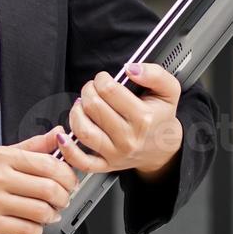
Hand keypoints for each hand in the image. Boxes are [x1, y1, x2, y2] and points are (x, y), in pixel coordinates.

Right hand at [0, 130, 78, 233]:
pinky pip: (27, 229)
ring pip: (40, 210)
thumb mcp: (0, 155)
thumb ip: (33, 146)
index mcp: (2, 157)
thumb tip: (60, 134)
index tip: (70, 181)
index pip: (48, 163)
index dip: (67, 174)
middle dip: (63, 196)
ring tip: (50, 212)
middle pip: (48, 188)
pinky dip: (37, 229)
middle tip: (63, 199)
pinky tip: (34, 224)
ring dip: (52, 214)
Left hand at [58, 62, 183, 178]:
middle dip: (88, 90)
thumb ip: (154, 74)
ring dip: (76, 112)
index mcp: (143, 118)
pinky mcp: (105, 165)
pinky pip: (81, 161)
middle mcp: (128, 138)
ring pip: (83, 130)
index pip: (110, 90)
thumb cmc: (161, 118)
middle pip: (93, 107)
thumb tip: (132, 68)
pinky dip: (67, 148)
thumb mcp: (169, 91)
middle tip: (92, 89)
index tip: (104, 79)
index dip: (102, 79)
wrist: (163, 148)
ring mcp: (115, 154)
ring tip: (82, 105)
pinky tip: (63, 135)